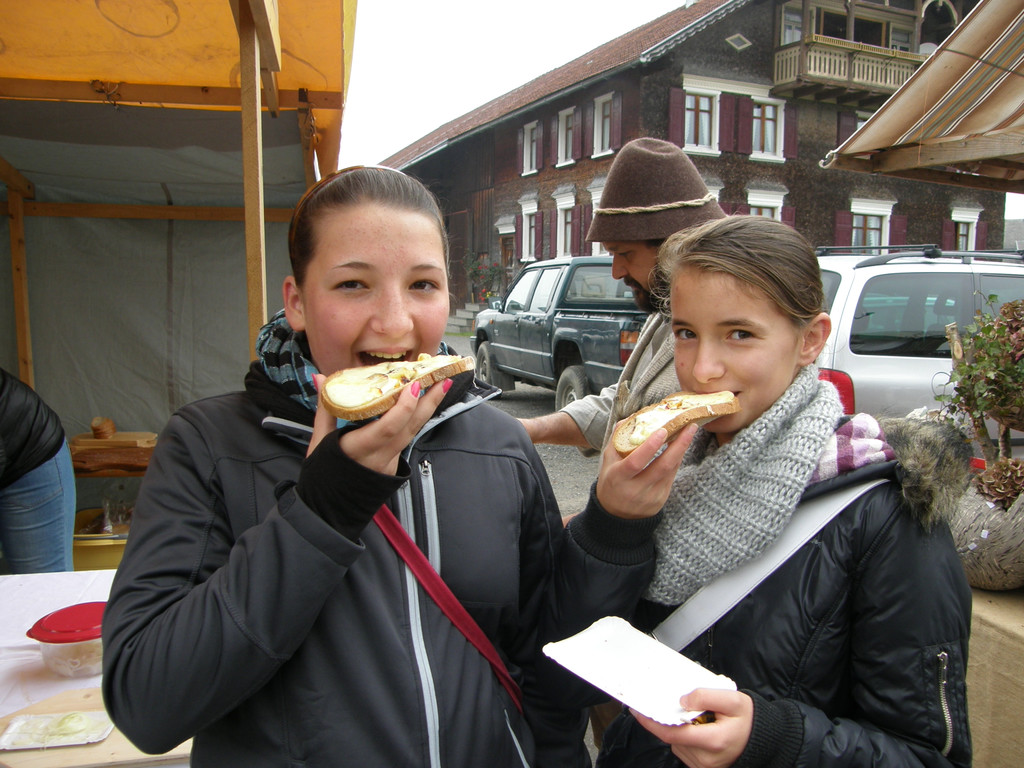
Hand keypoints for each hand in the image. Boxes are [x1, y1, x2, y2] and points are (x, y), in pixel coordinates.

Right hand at [309, 374, 450, 474]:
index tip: (412, 386)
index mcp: (356, 450)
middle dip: (428, 402)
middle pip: (409, 428)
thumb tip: (320, 378)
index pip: (387, 428)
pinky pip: (406, 440)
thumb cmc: (321, 474)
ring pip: (411, 433)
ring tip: (439, 387)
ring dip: (427, 409)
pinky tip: (421, 406)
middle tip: (442, 379)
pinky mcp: (393, 467)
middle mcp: (378, 458)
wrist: (328, 509)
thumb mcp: (318, 441)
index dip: (403, 408)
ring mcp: (388, 464)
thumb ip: (325, 408)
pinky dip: (413, 421)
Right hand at [594, 423, 695, 518]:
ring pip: (671, 471)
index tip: (663, 430)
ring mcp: (650, 497)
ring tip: (689, 432)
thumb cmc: (611, 483)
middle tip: (690, 427)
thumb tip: (630, 419)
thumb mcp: (607, 462)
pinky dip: (676, 461)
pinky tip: (680, 448)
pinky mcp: (661, 500)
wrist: (616, 516)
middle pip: (662, 466)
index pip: (636, 462)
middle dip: (679, 445)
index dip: (650, 446)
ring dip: (681, 450)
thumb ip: (618, 440)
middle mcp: (635, 489)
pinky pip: (671, 477)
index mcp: (618, 478)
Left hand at [631, 688, 752, 767]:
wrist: (762, 740)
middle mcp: (705, 759)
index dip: (651, 722)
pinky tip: (700, 728)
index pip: (671, 733)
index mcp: (712, 741)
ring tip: (701, 719)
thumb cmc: (748, 720)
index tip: (638, 710)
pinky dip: (685, 736)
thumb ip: (706, 696)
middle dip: (671, 720)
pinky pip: (684, 749)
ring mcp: (703, 766)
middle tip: (683, 706)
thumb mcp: (733, 700)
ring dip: (680, 728)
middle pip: (673, 737)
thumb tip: (682, 700)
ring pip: (677, 742)